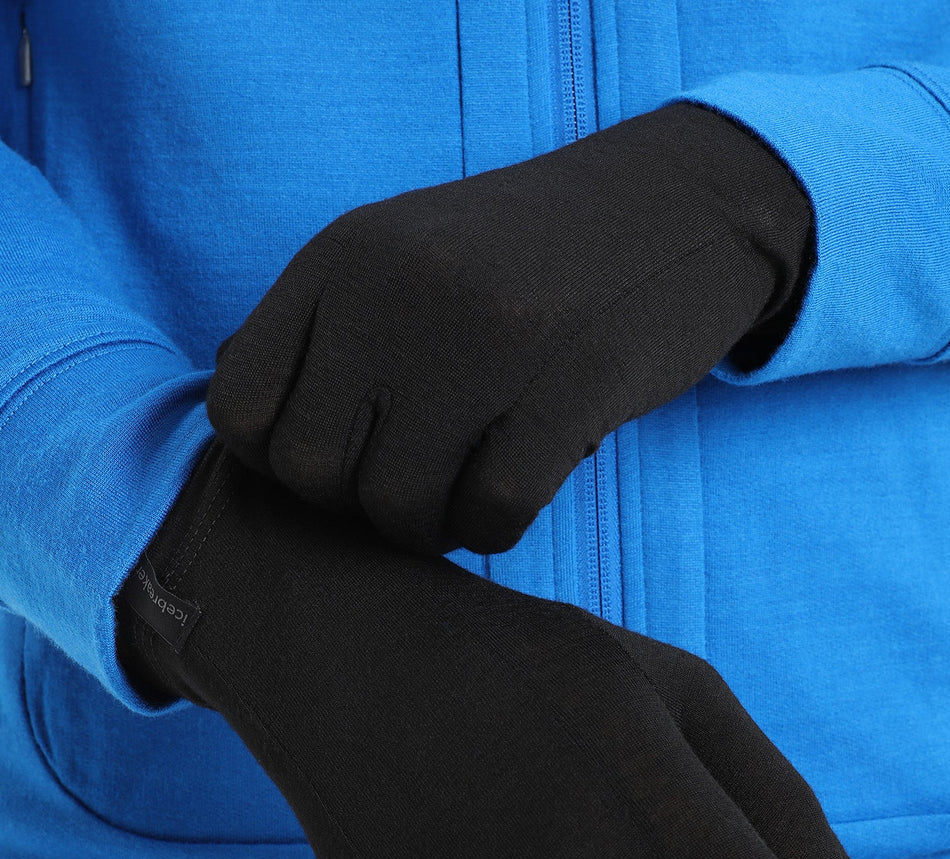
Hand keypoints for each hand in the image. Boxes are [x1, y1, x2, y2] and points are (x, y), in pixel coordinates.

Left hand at [206, 101, 812, 555]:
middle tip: (416, 482)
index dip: (280, 464)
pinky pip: (490, 517)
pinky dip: (496, 527)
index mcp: (341, 258)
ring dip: (433, 525)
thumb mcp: (403, 255)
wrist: (677, 207)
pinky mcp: (569, 387)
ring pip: (398, 510)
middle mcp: (396, 293)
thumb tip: (245, 428)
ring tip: (467, 485)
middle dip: (358, 507)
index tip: (344, 458)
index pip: (238, 410)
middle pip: (313, 477)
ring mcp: (484, 338)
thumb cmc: (524, 258)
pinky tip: (518, 487)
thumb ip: (322, 332)